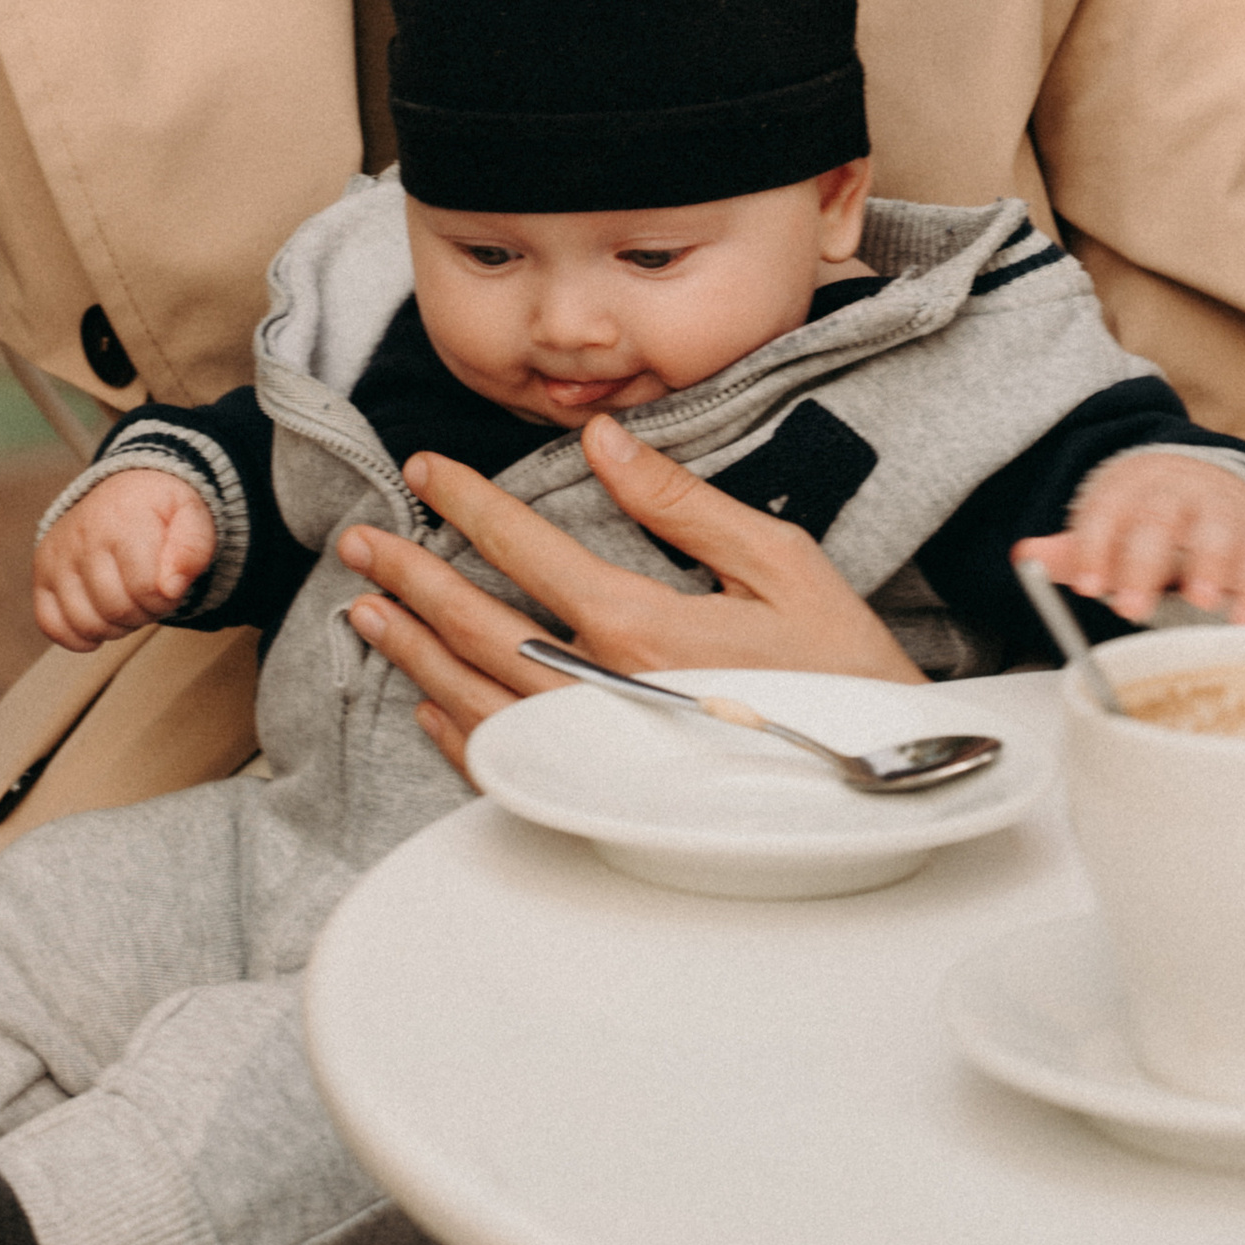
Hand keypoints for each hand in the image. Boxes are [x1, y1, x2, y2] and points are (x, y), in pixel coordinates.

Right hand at [33, 470, 215, 652]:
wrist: (125, 490)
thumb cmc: (160, 510)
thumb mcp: (192, 515)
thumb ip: (193, 548)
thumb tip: (171, 587)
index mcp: (124, 519)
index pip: (147, 590)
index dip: (166, 599)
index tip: (169, 585)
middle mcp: (83, 535)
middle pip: (116, 610)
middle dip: (143, 614)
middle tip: (149, 594)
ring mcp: (58, 555)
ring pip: (85, 623)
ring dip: (115, 627)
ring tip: (126, 602)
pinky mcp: (42, 572)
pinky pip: (50, 624)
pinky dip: (77, 635)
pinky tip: (99, 619)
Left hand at [337, 410, 920, 783]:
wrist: (885, 788)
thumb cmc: (843, 672)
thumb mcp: (778, 565)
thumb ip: (680, 503)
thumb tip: (604, 441)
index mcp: (640, 628)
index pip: (526, 549)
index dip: (468, 502)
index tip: (425, 469)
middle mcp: (599, 695)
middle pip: (475, 625)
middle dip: (409, 576)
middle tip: (359, 542)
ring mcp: (594, 758)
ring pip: (473, 699)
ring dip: (413, 651)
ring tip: (367, 612)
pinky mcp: (602, 803)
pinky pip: (504, 768)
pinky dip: (453, 734)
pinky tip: (426, 705)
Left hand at [1024, 451, 1244, 628]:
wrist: (1212, 480)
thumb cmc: (1148, 518)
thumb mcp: (1109, 524)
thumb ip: (1072, 550)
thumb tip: (1023, 557)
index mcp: (1129, 486)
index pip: (1106, 510)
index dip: (1095, 547)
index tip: (1087, 586)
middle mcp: (1175, 492)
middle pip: (1157, 520)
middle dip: (1143, 565)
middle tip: (1130, 609)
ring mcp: (1220, 509)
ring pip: (1216, 531)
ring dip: (1210, 566)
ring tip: (1201, 601)